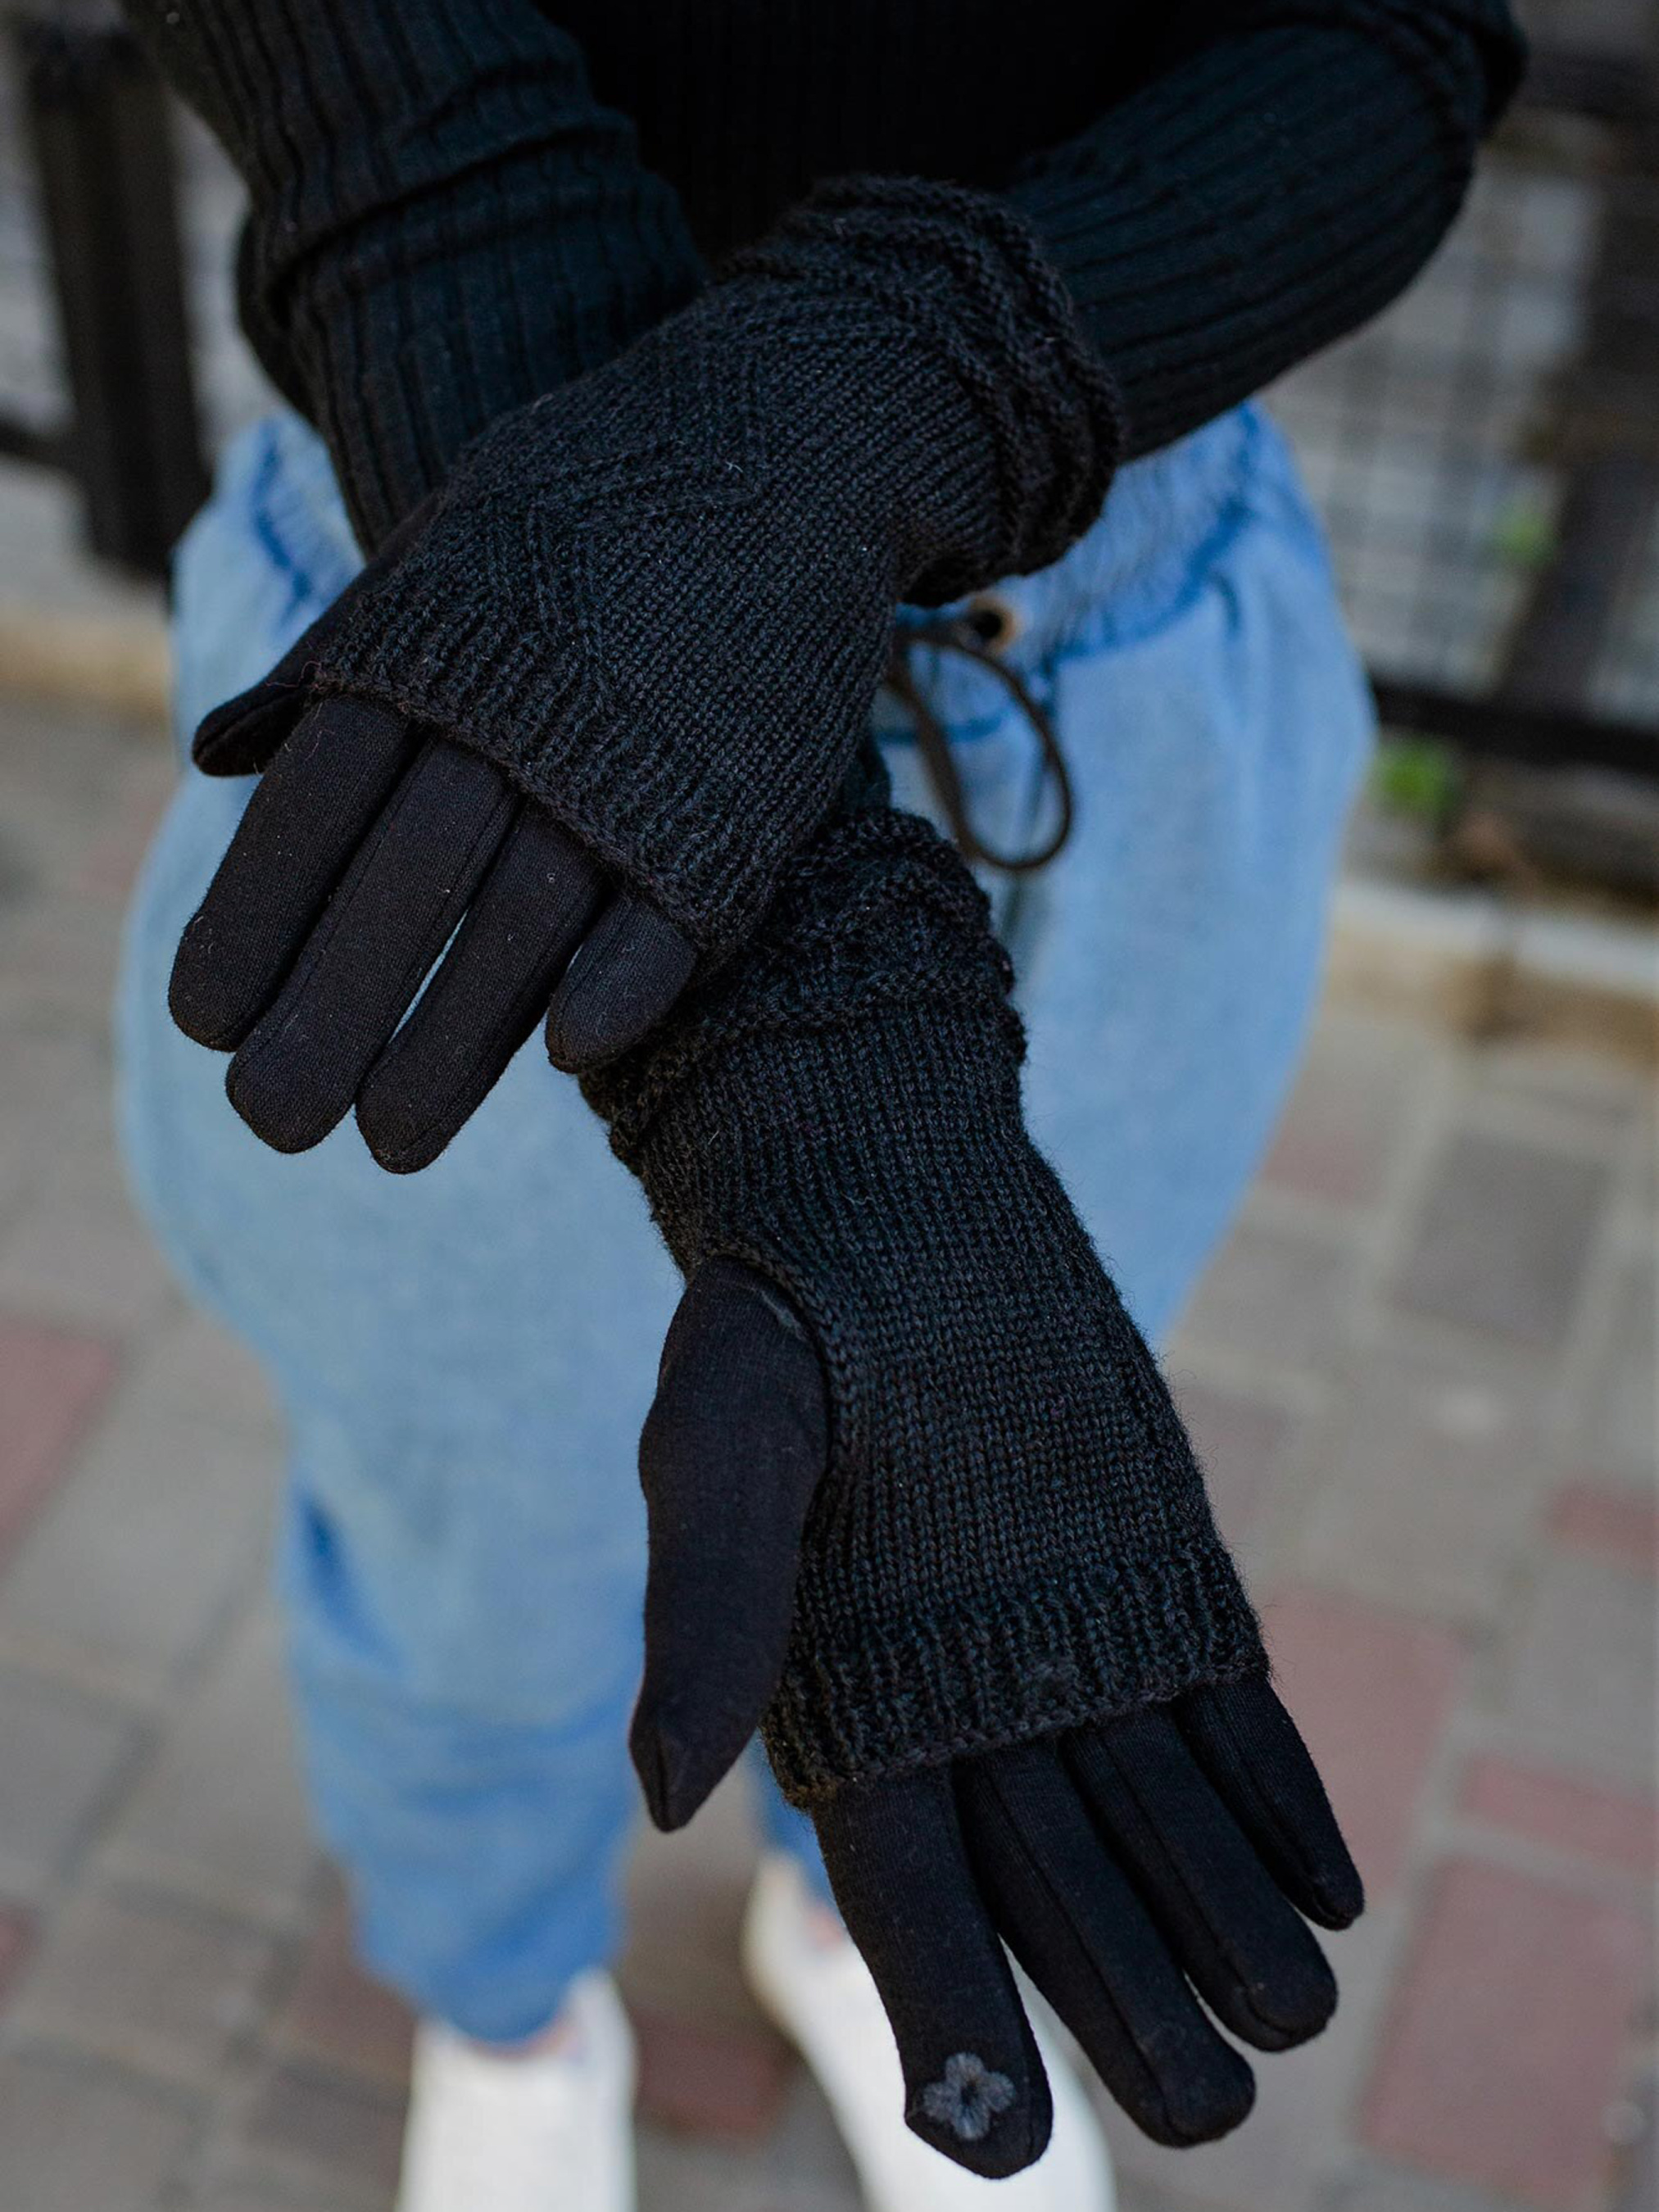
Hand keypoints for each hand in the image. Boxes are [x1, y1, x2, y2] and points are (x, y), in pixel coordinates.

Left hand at [167, 178, 1116, 1163]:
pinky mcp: (742, 791)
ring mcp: (634, 754)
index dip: (254, 919)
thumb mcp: (438, 549)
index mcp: (428, 650)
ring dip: (453, 1037)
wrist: (786, 434)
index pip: (314, 809)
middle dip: (331, 1009)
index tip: (205, 1022)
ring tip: (390, 1140)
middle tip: (272, 1121)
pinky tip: (566, 1057)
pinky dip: (624, 978)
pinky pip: (677, 905)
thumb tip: (215, 757)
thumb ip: (332, 660)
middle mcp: (517, 709)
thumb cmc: (595, 502)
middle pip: (401, 881)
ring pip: (524, 917)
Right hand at [631, 1261, 1360, 2174]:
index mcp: (849, 1700)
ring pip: (1159, 1824)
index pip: (905, 1899)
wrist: (894, 1195)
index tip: (1004, 2139)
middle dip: (1128, 2009)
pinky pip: (1229, 1717)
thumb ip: (707, 1605)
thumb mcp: (724, 1442)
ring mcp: (1077, 1642)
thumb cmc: (779, 1318)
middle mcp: (971, 1699)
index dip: (950, 2020)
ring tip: (1290, 2015)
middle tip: (1208, 2114)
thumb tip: (663, 1792)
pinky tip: (1326, 1886)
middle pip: (1056, 1895)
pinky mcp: (1161, 1578)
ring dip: (1227, 1927)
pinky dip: (1278, 1804)